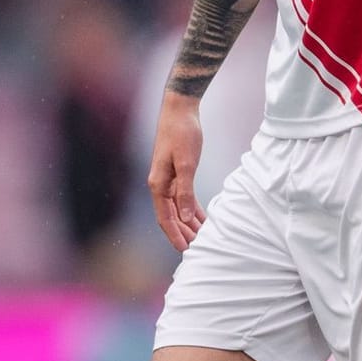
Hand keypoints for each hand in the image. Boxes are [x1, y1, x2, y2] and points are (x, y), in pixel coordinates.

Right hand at [148, 91, 206, 250]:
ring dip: (189, 224)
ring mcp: (167, 179)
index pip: (165, 218)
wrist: (179, 109)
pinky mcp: (176, 173)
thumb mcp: (187, 163)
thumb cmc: (182, 133)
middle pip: (171, 217)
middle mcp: (160, 185)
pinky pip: (183, 198)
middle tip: (199, 249)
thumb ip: (185, 192)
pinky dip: (192, 210)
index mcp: (158, 184)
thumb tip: (186, 218)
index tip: (186, 251)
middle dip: (183, 233)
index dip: (175, 236)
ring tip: (202, 238)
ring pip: (177, 209)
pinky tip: (203, 219)